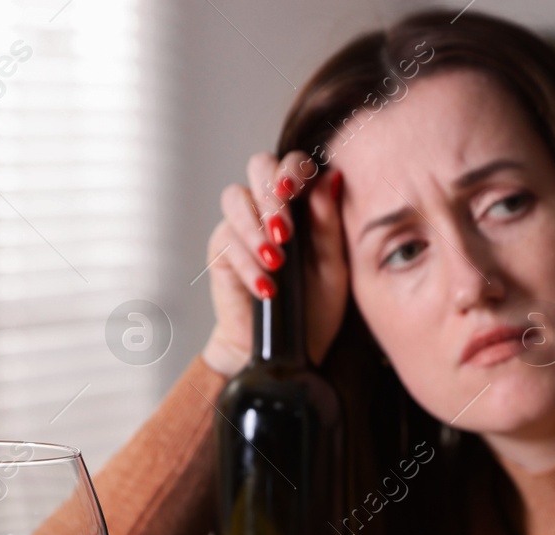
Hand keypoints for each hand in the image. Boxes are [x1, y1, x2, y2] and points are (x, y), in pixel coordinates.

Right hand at [200, 149, 348, 375]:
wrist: (287, 350)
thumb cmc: (314, 308)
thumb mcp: (333, 269)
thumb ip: (330, 225)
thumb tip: (331, 177)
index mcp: (302, 201)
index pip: (294, 164)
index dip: (293, 168)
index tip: (297, 189)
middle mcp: (270, 205)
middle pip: (259, 166)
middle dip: (271, 193)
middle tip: (284, 228)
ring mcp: (243, 224)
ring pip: (236, 197)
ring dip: (255, 227)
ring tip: (276, 261)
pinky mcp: (222, 250)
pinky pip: (227, 241)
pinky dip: (248, 265)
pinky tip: (267, 288)